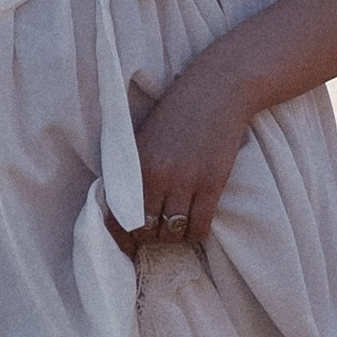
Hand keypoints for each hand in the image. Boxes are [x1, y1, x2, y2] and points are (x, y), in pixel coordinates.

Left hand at [120, 50, 256, 256]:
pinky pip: (199, 227)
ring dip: (174, 238)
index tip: (130, 246)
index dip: (122, 239)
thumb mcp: (143, 137)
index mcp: (134, 165)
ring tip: (178, 230)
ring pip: (172, 233)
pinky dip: (197, 234)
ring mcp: (185, 181)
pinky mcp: (211, 184)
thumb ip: (133, 169)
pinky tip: (197, 227)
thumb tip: (123, 205)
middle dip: (150, 239)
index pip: (118, 216)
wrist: (217, 90)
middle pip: (145, 230)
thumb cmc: (178, 111)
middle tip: (159, 234)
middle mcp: (156, 176)